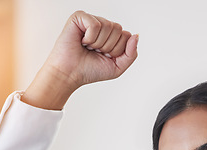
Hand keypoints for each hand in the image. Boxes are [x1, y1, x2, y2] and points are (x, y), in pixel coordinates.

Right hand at [22, 11, 137, 109]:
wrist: (70, 74)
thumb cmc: (90, 71)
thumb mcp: (118, 67)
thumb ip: (131, 53)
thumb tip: (136, 35)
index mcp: (112, 36)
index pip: (127, 36)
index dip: (117, 50)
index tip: (105, 56)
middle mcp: (103, 26)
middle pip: (119, 30)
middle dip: (109, 47)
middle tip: (95, 52)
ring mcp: (91, 20)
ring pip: (108, 26)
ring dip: (98, 43)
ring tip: (88, 47)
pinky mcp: (80, 17)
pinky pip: (95, 25)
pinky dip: (90, 38)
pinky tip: (82, 41)